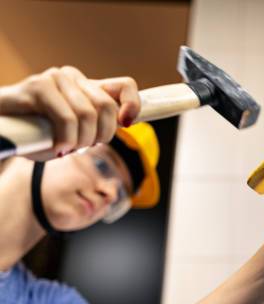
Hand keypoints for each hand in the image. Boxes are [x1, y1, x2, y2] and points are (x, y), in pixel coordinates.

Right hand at [0, 66, 140, 156]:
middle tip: (82, 147)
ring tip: (65, 148)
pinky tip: (57, 147)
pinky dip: (66, 138)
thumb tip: (124, 123)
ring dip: (81, 140)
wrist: (0, 128)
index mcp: (88, 88)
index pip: (125, 86)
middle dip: (101, 135)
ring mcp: (56, 78)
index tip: (127, 124)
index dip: (132, 105)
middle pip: (107, 107)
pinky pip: (67, 117)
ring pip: (88, 114)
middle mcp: (74, 78)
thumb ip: (98, 127)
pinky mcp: (39, 86)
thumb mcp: (74, 135)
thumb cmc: (35, 134)